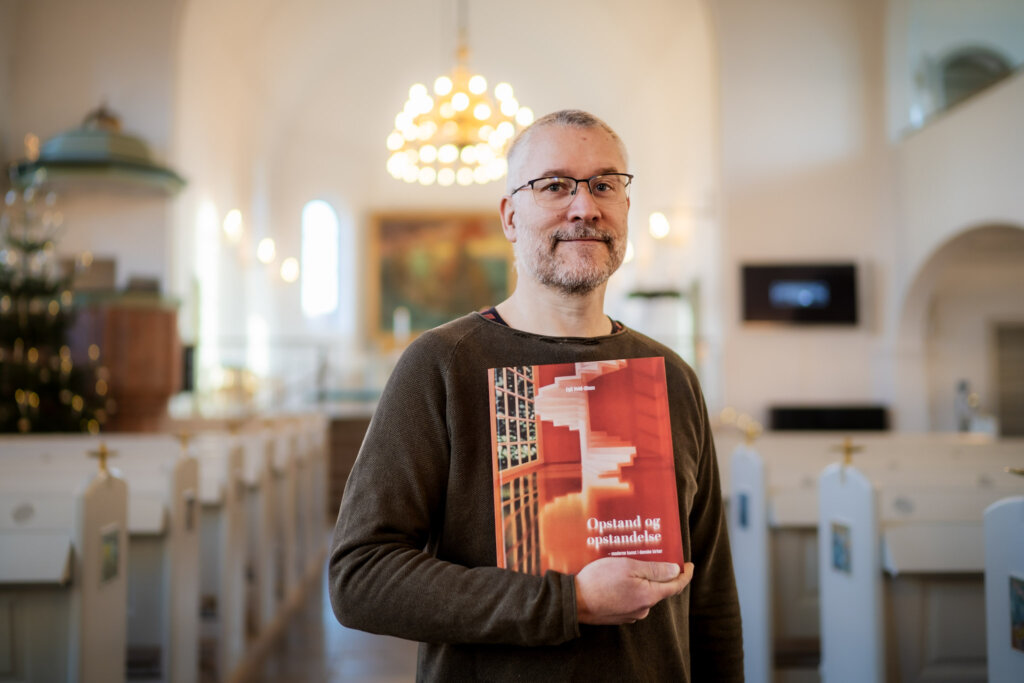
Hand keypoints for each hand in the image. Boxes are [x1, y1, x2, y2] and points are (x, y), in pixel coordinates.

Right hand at [575, 557, 694, 624]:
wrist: (573, 602)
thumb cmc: (599, 580)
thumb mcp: (628, 566)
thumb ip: (654, 569)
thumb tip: (675, 571)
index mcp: (649, 596)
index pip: (676, 586)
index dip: (685, 574)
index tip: (689, 565)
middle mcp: (643, 608)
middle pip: (659, 589)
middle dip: (659, 573)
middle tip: (655, 556)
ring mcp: (630, 614)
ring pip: (644, 594)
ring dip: (642, 580)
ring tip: (630, 564)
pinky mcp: (619, 616)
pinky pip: (632, 599)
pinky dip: (631, 588)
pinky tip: (619, 578)